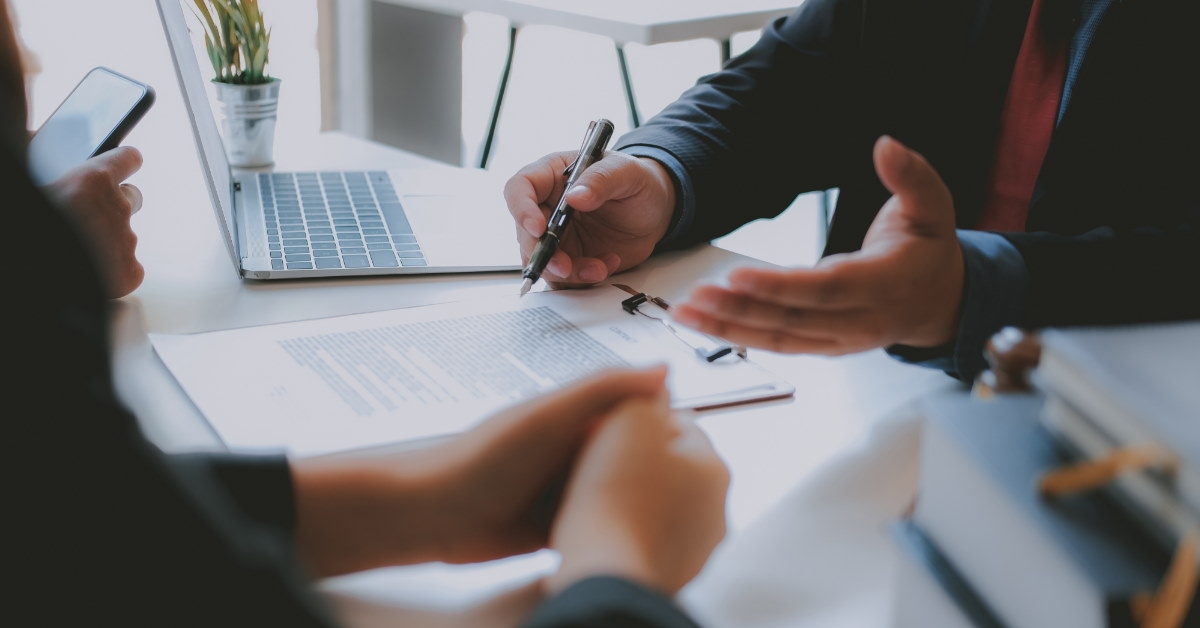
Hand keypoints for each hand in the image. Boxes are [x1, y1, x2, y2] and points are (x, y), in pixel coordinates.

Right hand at [42, 146, 144, 298]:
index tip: (125, 162)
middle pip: (133, 198)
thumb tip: (36, 135)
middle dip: (115, 204)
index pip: (128, 159)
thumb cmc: (30, 222)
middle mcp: (117, 209)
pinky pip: (128, 268)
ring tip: (78, 250)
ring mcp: (126, 242)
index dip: (124, 162)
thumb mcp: (29, 180)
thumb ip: (37, 156)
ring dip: (107, 240)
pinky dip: (113, 271)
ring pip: (125, 236)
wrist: (33, 272)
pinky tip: (90, 272)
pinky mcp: (129, 274)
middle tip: (90, 216)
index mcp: (92, 181)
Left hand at [291, 366, 670, 576]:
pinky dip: (615, 530)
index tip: (698, 440)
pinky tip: (638, 540)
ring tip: (677, 518)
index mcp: (577, 414)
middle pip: (634, 456)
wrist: (434, 516)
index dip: (668, 424)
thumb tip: (663, 369)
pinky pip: (598, 524)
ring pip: (619, 493)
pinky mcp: (558, 523)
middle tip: (695, 488)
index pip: (637, 411)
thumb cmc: (482, 459)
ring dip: (639, 503)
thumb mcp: (549, 414)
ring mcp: (566, 487)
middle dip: (659, 470)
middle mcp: (575, 448)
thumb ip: (604, 389)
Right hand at [504, 150, 676, 287]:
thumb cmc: (637, 182)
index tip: (538, 228)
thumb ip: (601, 180)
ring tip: (598, 268)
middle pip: (526, 233)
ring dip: (567, 272)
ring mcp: (558, 236)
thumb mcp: (626, 172)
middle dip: (543, 254)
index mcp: (553, 175)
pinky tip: (606, 265)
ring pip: (543, 260)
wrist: (656, 211)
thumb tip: (575, 196)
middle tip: (564, 266)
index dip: (522, 208)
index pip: (521, 188)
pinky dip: (583, 278)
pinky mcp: (570, 258)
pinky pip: (565, 277)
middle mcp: (548, 207)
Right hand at [546, 387, 729, 595]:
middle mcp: (714, 510)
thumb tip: (657, 382)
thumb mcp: (629, 417)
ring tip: (595, 493)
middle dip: (638, 458)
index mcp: (715, 467)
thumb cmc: (616, 498)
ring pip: (659, 503)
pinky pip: (645, 537)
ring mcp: (695, 547)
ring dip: (633, 496)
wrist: (602, 570)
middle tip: (600, 457)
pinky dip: (626, 529)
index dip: (640, 417)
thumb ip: (645, 392)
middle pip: (671, 465)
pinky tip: (600, 525)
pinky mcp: (669, 573)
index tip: (612, 424)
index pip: (681, 424)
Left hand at [670, 135, 963, 354]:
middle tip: (695, 296)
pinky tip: (704, 324)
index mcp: (887, 283)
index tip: (737, 275)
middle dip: (740, 309)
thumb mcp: (933, 205)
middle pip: (793, 319)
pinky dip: (738, 337)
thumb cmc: (928, 249)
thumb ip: (911, 175)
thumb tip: (886, 145)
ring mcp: (840, 340)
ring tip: (685, 312)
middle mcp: (861, 320)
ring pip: (778, 338)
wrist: (938, 301)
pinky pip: (777, 345)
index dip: (781, 286)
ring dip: (728, 328)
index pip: (827, 288)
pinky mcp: (823, 347)